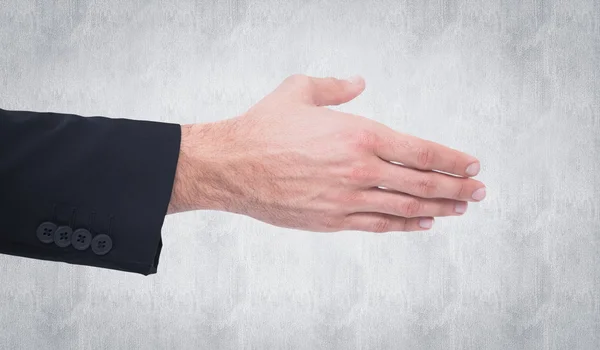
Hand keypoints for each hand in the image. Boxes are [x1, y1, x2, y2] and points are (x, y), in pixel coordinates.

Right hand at [168, 74, 485, 232]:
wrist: (232, 166)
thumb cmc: (263, 126)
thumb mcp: (299, 90)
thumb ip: (335, 85)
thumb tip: (358, 81)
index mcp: (359, 134)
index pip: (420, 151)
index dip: (451, 159)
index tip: (472, 164)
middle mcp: (360, 170)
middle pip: (421, 183)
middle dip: (455, 187)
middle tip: (479, 191)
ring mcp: (348, 199)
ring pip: (405, 208)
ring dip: (438, 209)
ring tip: (460, 209)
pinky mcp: (332, 220)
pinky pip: (378, 225)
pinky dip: (404, 225)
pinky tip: (422, 224)